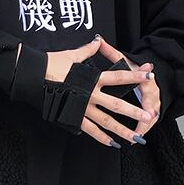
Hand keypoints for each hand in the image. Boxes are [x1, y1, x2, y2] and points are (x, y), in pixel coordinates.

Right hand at [44, 37, 158, 147]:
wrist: (34, 76)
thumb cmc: (52, 63)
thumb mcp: (72, 54)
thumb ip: (88, 50)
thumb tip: (97, 41)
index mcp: (92, 78)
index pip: (118, 76)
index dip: (135, 76)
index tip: (149, 76)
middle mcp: (91, 94)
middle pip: (116, 104)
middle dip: (134, 111)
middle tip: (149, 116)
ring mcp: (83, 107)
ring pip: (106, 121)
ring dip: (122, 129)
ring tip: (136, 137)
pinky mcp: (73, 116)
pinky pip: (90, 130)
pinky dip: (101, 137)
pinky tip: (113, 144)